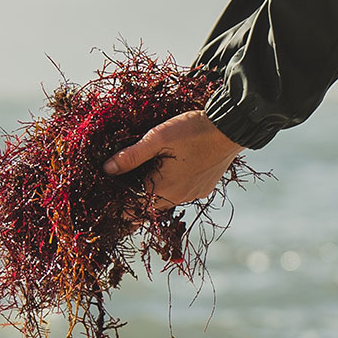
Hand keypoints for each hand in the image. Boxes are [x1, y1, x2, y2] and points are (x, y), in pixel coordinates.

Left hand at [104, 111, 245, 215]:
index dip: (119, 206)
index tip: (108, 198)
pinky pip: (182, 192)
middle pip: (149, 206)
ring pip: (166, 199)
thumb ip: (131, 155)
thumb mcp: (157, 138)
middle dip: (135, 198)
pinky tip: (170, 170)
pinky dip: (173, 185)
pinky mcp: (205, 188)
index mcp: (164, 189)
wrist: (230, 128)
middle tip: (122, 184)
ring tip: (145, 174)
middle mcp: (179, 197)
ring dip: (155, 191)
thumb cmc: (193, 130)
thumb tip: (107, 169)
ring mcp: (194, 194)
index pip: (133, 209)